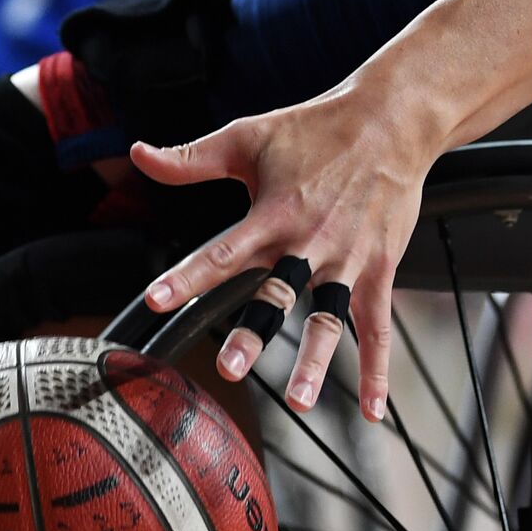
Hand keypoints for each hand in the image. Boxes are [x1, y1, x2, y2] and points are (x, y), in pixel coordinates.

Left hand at [132, 0, 531, 422]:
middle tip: (230, 369)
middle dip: (254, 334)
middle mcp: (311, 242)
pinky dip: (377, 368)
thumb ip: (191, 157)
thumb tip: (139, 156)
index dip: (188, 276)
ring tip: (300, 402)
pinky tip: (372, 409)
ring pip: (329, 319)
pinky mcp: (379, 269)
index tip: (157, 301)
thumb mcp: (248, 136)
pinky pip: (378, 326)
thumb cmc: (317, 128)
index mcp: (274, 213)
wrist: (392, 121)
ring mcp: (348, 260)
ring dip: (315, 362)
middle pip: (278, 295)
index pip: (222, 251)